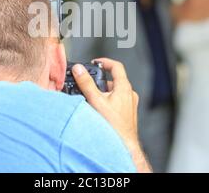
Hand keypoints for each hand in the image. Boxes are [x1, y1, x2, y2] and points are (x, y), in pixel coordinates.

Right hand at [71, 58, 151, 172]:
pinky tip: (99, 110)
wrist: (124, 146)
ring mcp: (130, 105)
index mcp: (124, 88)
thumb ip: (86, 84)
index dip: (105, 62)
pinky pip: (117, 102)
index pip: (116, 66)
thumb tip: (79, 69)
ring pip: (115, 92)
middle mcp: (129, 94)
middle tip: (89, 84)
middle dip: (100, 80)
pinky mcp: (128, 114)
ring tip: (92, 99)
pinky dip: (108, 101)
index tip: (96, 62)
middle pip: (114, 80)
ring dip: (103, 92)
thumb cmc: (113, 126)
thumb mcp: (96, 101)